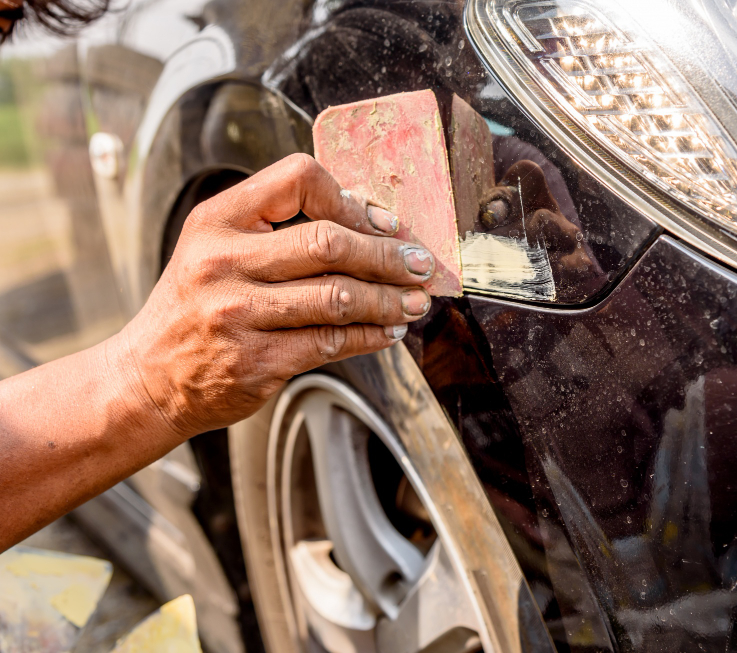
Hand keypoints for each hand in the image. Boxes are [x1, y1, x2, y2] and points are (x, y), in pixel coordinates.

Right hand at [114, 154, 434, 436]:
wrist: (148, 377)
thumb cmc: (195, 306)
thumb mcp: (215, 247)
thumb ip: (277, 227)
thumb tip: (368, 220)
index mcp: (217, 220)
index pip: (298, 180)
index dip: (351, 199)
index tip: (383, 222)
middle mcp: (223, 262)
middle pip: (329, 243)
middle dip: (387, 255)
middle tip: (419, 264)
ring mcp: (238, 314)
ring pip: (338, 297)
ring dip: (389, 299)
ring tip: (414, 302)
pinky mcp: (257, 361)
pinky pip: (331, 342)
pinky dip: (370, 336)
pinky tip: (387, 331)